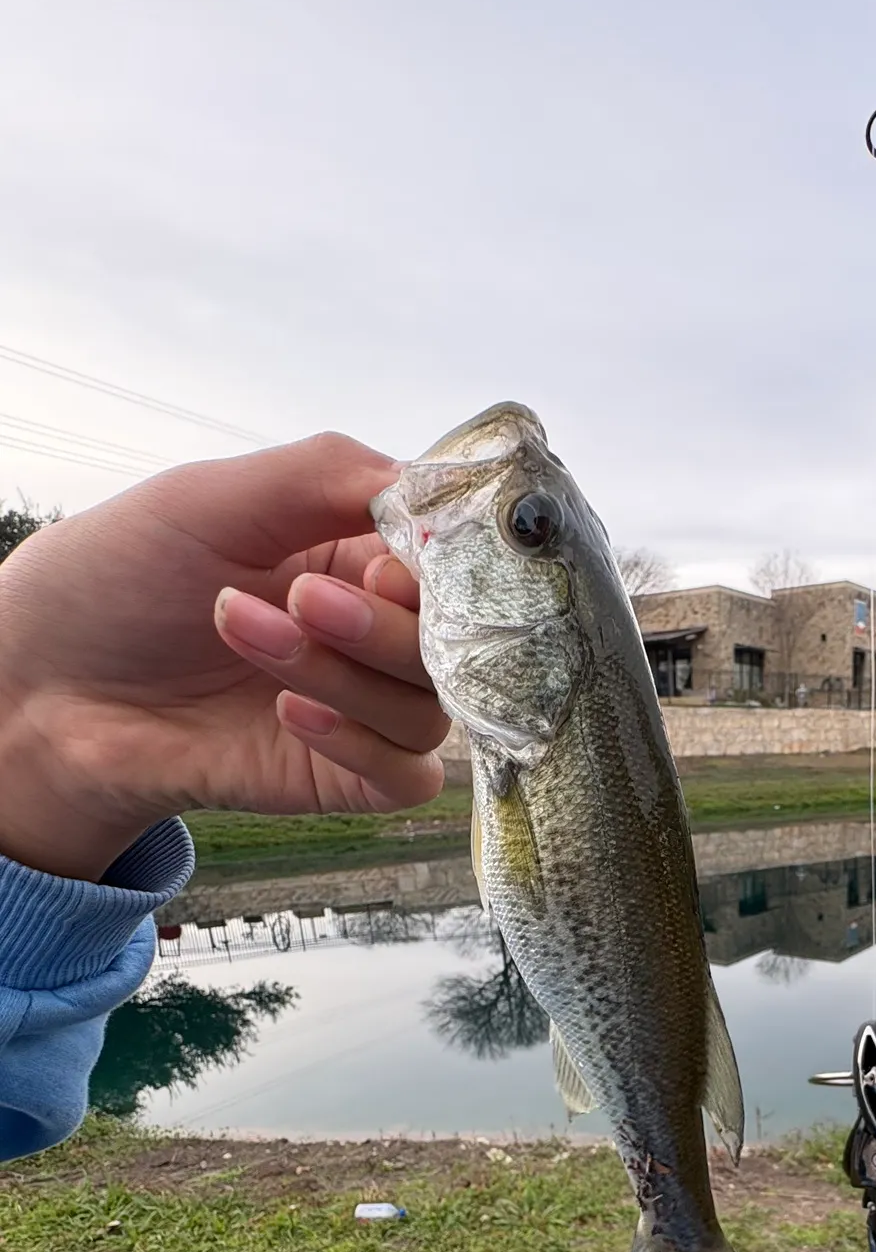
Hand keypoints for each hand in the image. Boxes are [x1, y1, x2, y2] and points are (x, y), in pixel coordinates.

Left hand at [0, 433, 449, 881]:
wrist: (37, 690)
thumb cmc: (113, 582)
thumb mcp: (211, 497)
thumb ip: (326, 475)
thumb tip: (435, 485)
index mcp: (358, 556)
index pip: (455, 564)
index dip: (441, 565)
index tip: (389, 557)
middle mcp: (374, 632)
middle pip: (457, 643)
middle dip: (384, 623)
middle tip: (302, 599)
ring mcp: (363, 707)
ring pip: (430, 708)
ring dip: (345, 674)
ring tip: (246, 637)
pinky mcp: (342, 777)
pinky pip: (409, 775)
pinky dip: (362, 743)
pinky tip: (288, 713)